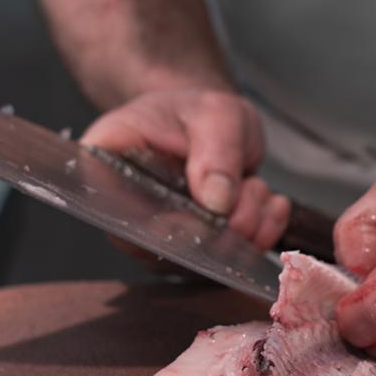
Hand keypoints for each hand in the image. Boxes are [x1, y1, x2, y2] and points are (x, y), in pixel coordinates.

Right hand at [81, 88, 291, 249]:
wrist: (212, 128)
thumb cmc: (197, 114)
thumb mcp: (215, 113)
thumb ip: (217, 151)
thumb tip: (218, 203)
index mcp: (104, 166)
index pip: (111, 208)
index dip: (158, 223)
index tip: (202, 214)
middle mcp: (123, 211)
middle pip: (160, 244)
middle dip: (217, 227)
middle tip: (248, 191)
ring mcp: (155, 239)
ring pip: (200, 259)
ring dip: (245, 227)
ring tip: (256, 186)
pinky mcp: (190, 255)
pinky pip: (227, 262)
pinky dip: (260, 235)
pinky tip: (271, 205)